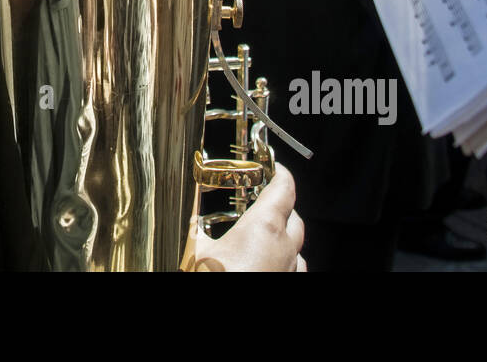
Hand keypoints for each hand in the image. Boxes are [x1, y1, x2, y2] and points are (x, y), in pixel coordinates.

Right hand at [190, 162, 305, 271]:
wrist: (231, 319)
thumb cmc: (217, 278)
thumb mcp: (197, 250)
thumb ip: (198, 229)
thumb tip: (192, 221)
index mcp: (265, 227)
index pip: (284, 188)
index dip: (280, 173)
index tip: (274, 168)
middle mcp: (285, 247)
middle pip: (293, 216)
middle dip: (281, 206)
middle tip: (263, 202)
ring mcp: (291, 268)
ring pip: (295, 244)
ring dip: (283, 235)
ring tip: (262, 236)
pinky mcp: (292, 281)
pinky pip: (295, 266)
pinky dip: (285, 258)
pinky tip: (270, 261)